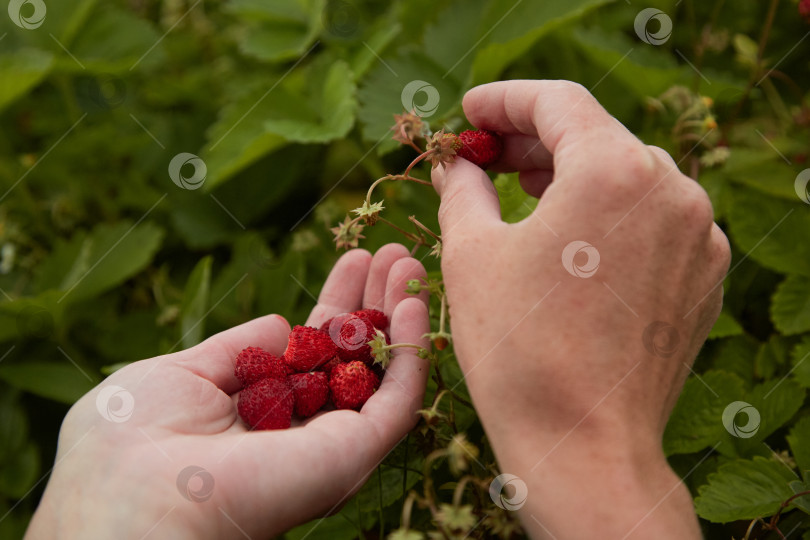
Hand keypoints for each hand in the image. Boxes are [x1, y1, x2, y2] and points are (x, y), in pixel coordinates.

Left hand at [26, 244, 429, 539]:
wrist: (128, 498)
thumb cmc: (130, 440)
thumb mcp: (182, 373)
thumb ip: (240, 348)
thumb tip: (283, 323)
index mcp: (262, 413)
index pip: (315, 351)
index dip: (338, 304)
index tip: (357, 259)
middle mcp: (302, 431)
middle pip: (353, 359)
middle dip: (375, 303)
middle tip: (396, 253)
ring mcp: (330, 445)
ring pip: (382, 376)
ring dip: (401, 319)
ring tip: (411, 264)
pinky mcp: (352, 456)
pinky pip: (396, 402)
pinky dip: (410, 354)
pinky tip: (415, 307)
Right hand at [431, 81, 729, 538]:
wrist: (583, 444)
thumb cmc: (517, 348)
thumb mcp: (471, 253)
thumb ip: (463, 188)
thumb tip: (458, 165)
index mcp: (614, 170)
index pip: (558, 103)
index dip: (505, 100)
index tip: (469, 112)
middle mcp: (671, 190)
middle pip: (596, 136)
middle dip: (534, 140)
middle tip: (484, 155)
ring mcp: (698, 234)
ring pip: (627, 177)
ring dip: (572, 176)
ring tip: (522, 193)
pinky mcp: (703, 275)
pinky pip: (652, 221)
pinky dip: (608, 216)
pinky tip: (570, 239)